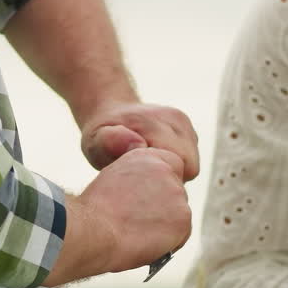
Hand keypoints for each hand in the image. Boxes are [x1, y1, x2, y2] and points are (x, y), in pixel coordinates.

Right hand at [45, 146, 191, 284]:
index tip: (147, 201)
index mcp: (147, 156)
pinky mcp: (183, 217)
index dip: (158, 186)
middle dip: (164, 207)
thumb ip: (137, 179)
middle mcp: (166, 170)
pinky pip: (181, 234)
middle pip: (175, 191)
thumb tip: (143, 194)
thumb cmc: (94, 211)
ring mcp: (178, 193)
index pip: (168, 166)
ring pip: (179, 213)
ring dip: (166, 225)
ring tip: (140, 235)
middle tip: (142, 222)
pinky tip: (148, 244)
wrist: (94, 230)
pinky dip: (169, 242)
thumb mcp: (114, 178)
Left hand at [80, 101, 199, 179]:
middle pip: (189, 164)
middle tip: (146, 176)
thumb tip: (137, 144)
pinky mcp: (187, 127)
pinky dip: (178, 163)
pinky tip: (157, 161)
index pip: (177, 162)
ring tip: (150, 168)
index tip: (140, 177)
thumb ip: (110, 143)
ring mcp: (183, 121)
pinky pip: (191, 156)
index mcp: (152, 121)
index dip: (162, 177)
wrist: (111, 110)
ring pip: (192, 162)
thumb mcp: (95, 141)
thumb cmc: (101, 134)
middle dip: (171, 175)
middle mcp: (174, 118)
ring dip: (175, 169)